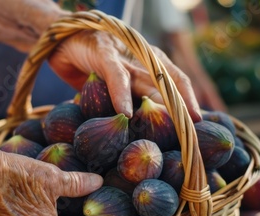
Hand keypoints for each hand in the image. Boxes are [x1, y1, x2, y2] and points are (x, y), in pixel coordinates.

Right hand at [48, 30, 201, 120]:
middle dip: (181, 108)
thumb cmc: (90, 65)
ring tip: (173, 124)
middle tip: (193, 131)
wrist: (61, 41)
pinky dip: (121, 95)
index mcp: (149, 63)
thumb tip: (137, 128)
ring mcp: (124, 54)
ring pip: (149, 80)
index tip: (198, 123)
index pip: (177, 81)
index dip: (189, 101)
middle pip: (169, 84)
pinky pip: (116, 77)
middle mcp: (142, 58)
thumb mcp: (112, 86)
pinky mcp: (103, 54)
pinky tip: (125, 114)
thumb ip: (128, 99)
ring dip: (162, 104)